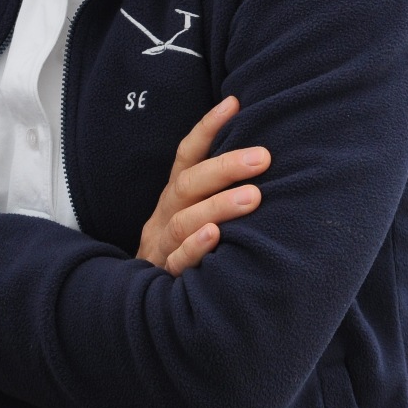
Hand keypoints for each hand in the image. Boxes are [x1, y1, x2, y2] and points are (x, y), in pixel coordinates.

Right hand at [138, 96, 267, 276]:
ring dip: (219, 205)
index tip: (235, 103)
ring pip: (185, 220)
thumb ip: (217, 189)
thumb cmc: (184, 247)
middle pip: (189, 184)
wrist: (144, 303)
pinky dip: (196, 247)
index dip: (208, 128)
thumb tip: (263, 154)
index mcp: (175, 196)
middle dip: (225, 167)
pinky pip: (178, 261)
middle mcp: (166, 215)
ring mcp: (163, 245)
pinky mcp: (165, 276)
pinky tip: (216, 236)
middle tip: (263, 157)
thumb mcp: (194, 214)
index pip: (187, 155)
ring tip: (253, 197)